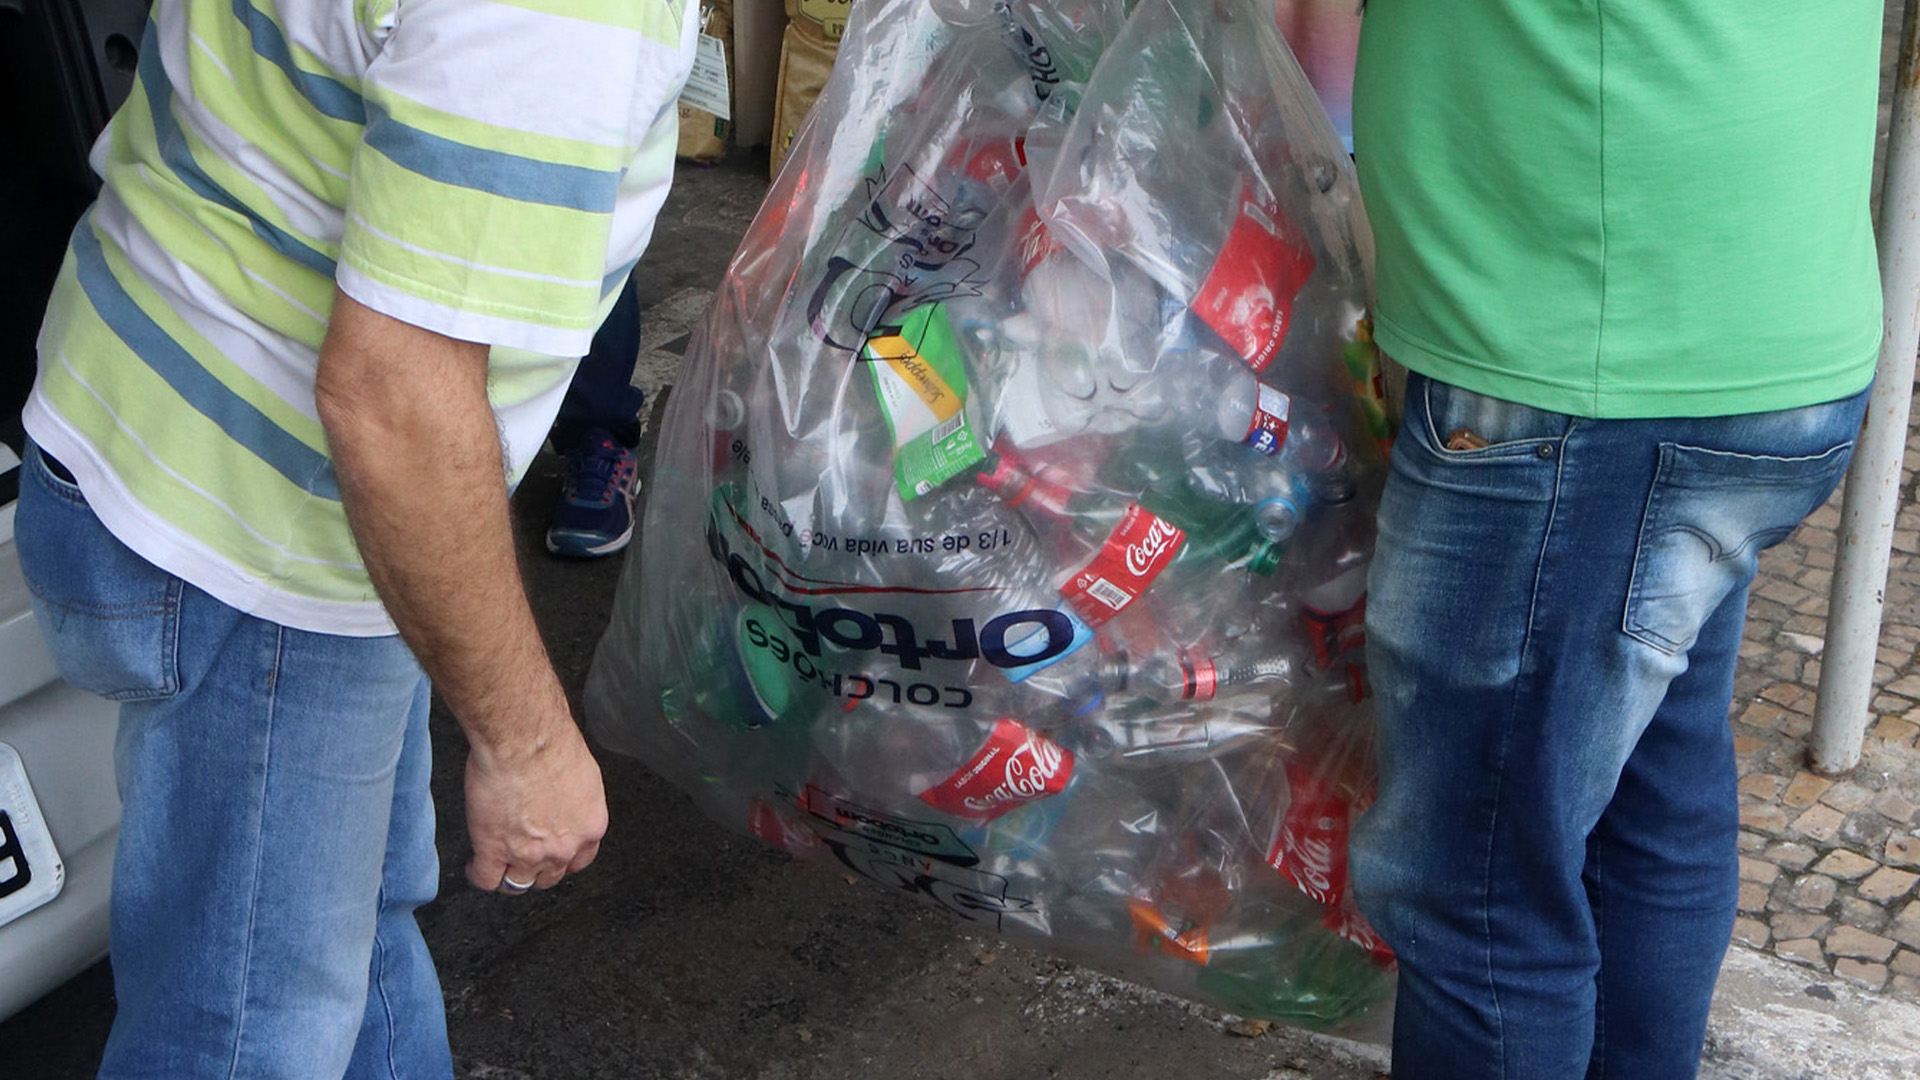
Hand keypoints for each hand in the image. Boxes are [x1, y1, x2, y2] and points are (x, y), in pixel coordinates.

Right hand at [462, 715, 607, 893]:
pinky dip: (478, 874)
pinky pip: (486, 879)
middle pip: (550, 877)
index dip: (562, 860)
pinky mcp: (494, 850)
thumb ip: (575, 797)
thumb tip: (564, 799)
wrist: (525, 738)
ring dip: (508, 877)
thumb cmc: (553, 742)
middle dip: (536, 870)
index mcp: (589, 825)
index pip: (580, 860)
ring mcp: (529, 854)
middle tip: (522, 858)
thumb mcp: (582, 774)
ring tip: (497, 867)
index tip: (552, 855)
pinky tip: (475, 864)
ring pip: (518, 884)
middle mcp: (563, 846)